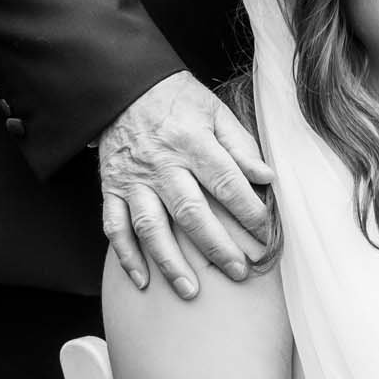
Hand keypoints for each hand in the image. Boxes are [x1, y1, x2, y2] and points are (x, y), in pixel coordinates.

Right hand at [99, 72, 273, 298]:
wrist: (124, 87)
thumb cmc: (177, 99)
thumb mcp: (214, 111)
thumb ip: (240, 146)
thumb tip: (267, 177)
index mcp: (192, 142)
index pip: (226, 182)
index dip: (249, 211)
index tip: (265, 234)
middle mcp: (162, 164)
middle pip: (191, 212)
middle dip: (216, 246)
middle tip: (238, 272)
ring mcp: (134, 179)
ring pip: (151, 227)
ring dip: (170, 261)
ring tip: (190, 291)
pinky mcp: (111, 188)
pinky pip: (115, 227)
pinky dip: (127, 256)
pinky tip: (143, 281)